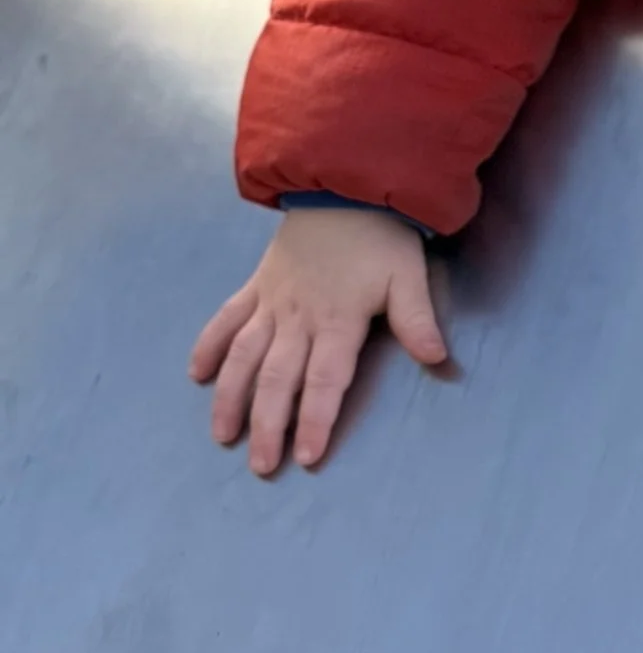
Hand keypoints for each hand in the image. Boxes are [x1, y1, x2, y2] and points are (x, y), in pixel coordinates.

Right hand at [190, 206, 447, 475]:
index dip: (316, 419)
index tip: (306, 457)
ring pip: (244, 358)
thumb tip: (438, 359)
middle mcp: (297, 318)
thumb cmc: (381, 237)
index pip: (325, 381)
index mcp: (337, 321)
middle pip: (278, 380)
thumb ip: (417, 320)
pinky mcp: (255, 286)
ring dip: (230, 397)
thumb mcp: (408, 275)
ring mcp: (271, 302)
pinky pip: (225, 319)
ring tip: (222, 436)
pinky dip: (208, 345)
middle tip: (262, 467)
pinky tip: (194, 374)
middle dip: (268, 425)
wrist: (345, 185)